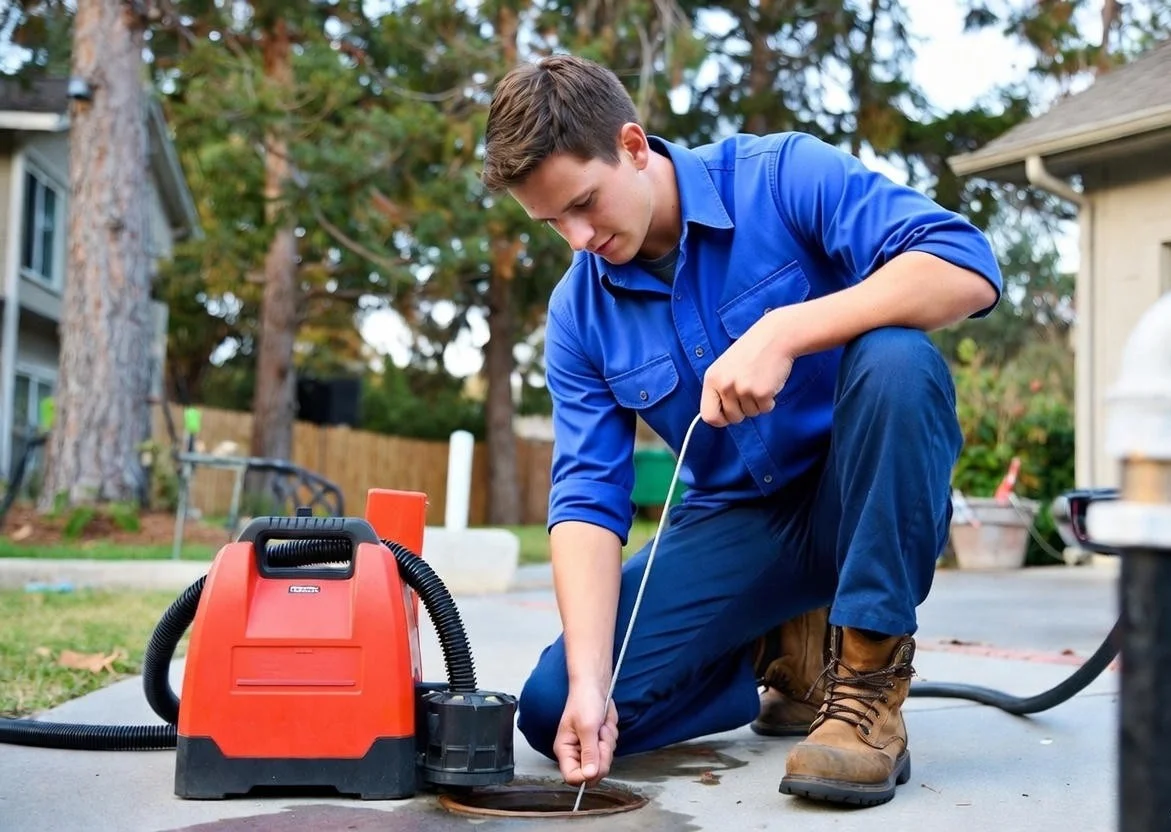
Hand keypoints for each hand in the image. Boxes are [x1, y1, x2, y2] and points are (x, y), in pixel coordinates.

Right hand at [553, 684, 618, 786]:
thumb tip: (589, 775)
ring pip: (604, 761)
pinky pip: (610, 750)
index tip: (596, 764)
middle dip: (602, 755)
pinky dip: (611, 737)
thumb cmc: (584, 701)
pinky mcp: (599, 743)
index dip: (586, 776)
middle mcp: (575, 753)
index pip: (572, 777)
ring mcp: (588, 749)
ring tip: (601, 727)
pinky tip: (605, 725)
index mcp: (565, 750)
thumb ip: (589, 753)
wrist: (595, 686)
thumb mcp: (587, 727)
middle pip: (592, 773)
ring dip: (608, 742)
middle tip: (600, 737)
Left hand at [701, 310, 794, 426]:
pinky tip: (769, 382)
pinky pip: (765, 409)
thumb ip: (719, 389)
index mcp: (711, 379)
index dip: (720, 419)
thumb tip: (719, 416)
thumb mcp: (724, 367)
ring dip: (757, 403)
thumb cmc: (751, 351)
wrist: (775, 337)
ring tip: (759, 380)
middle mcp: (724, 386)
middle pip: (732, 418)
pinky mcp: (762, 392)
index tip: (728, 415)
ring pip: (750, 414)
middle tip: (749, 390)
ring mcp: (743, 389)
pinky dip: (770, 400)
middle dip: (743, 410)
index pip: (708, 415)